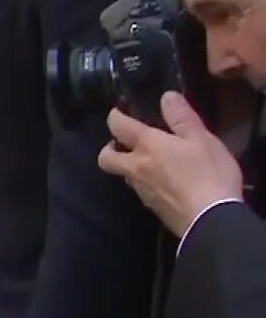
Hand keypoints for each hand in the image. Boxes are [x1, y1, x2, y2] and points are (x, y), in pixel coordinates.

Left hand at [98, 92, 243, 237]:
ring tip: (147, 161)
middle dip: (109, 148)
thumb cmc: (209, 173)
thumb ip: (182, 117)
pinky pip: (139, 190)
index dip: (115, 116)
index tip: (118, 112)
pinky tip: (162, 181)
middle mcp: (136, 168)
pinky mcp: (151, 207)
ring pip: (123, 175)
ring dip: (128, 165)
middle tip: (123, 142)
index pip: (118, 126)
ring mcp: (141, 190)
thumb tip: (165, 97)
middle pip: (106, 158)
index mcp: (147, 146)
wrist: (210, 219)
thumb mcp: (202, 139)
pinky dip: (143, 182)